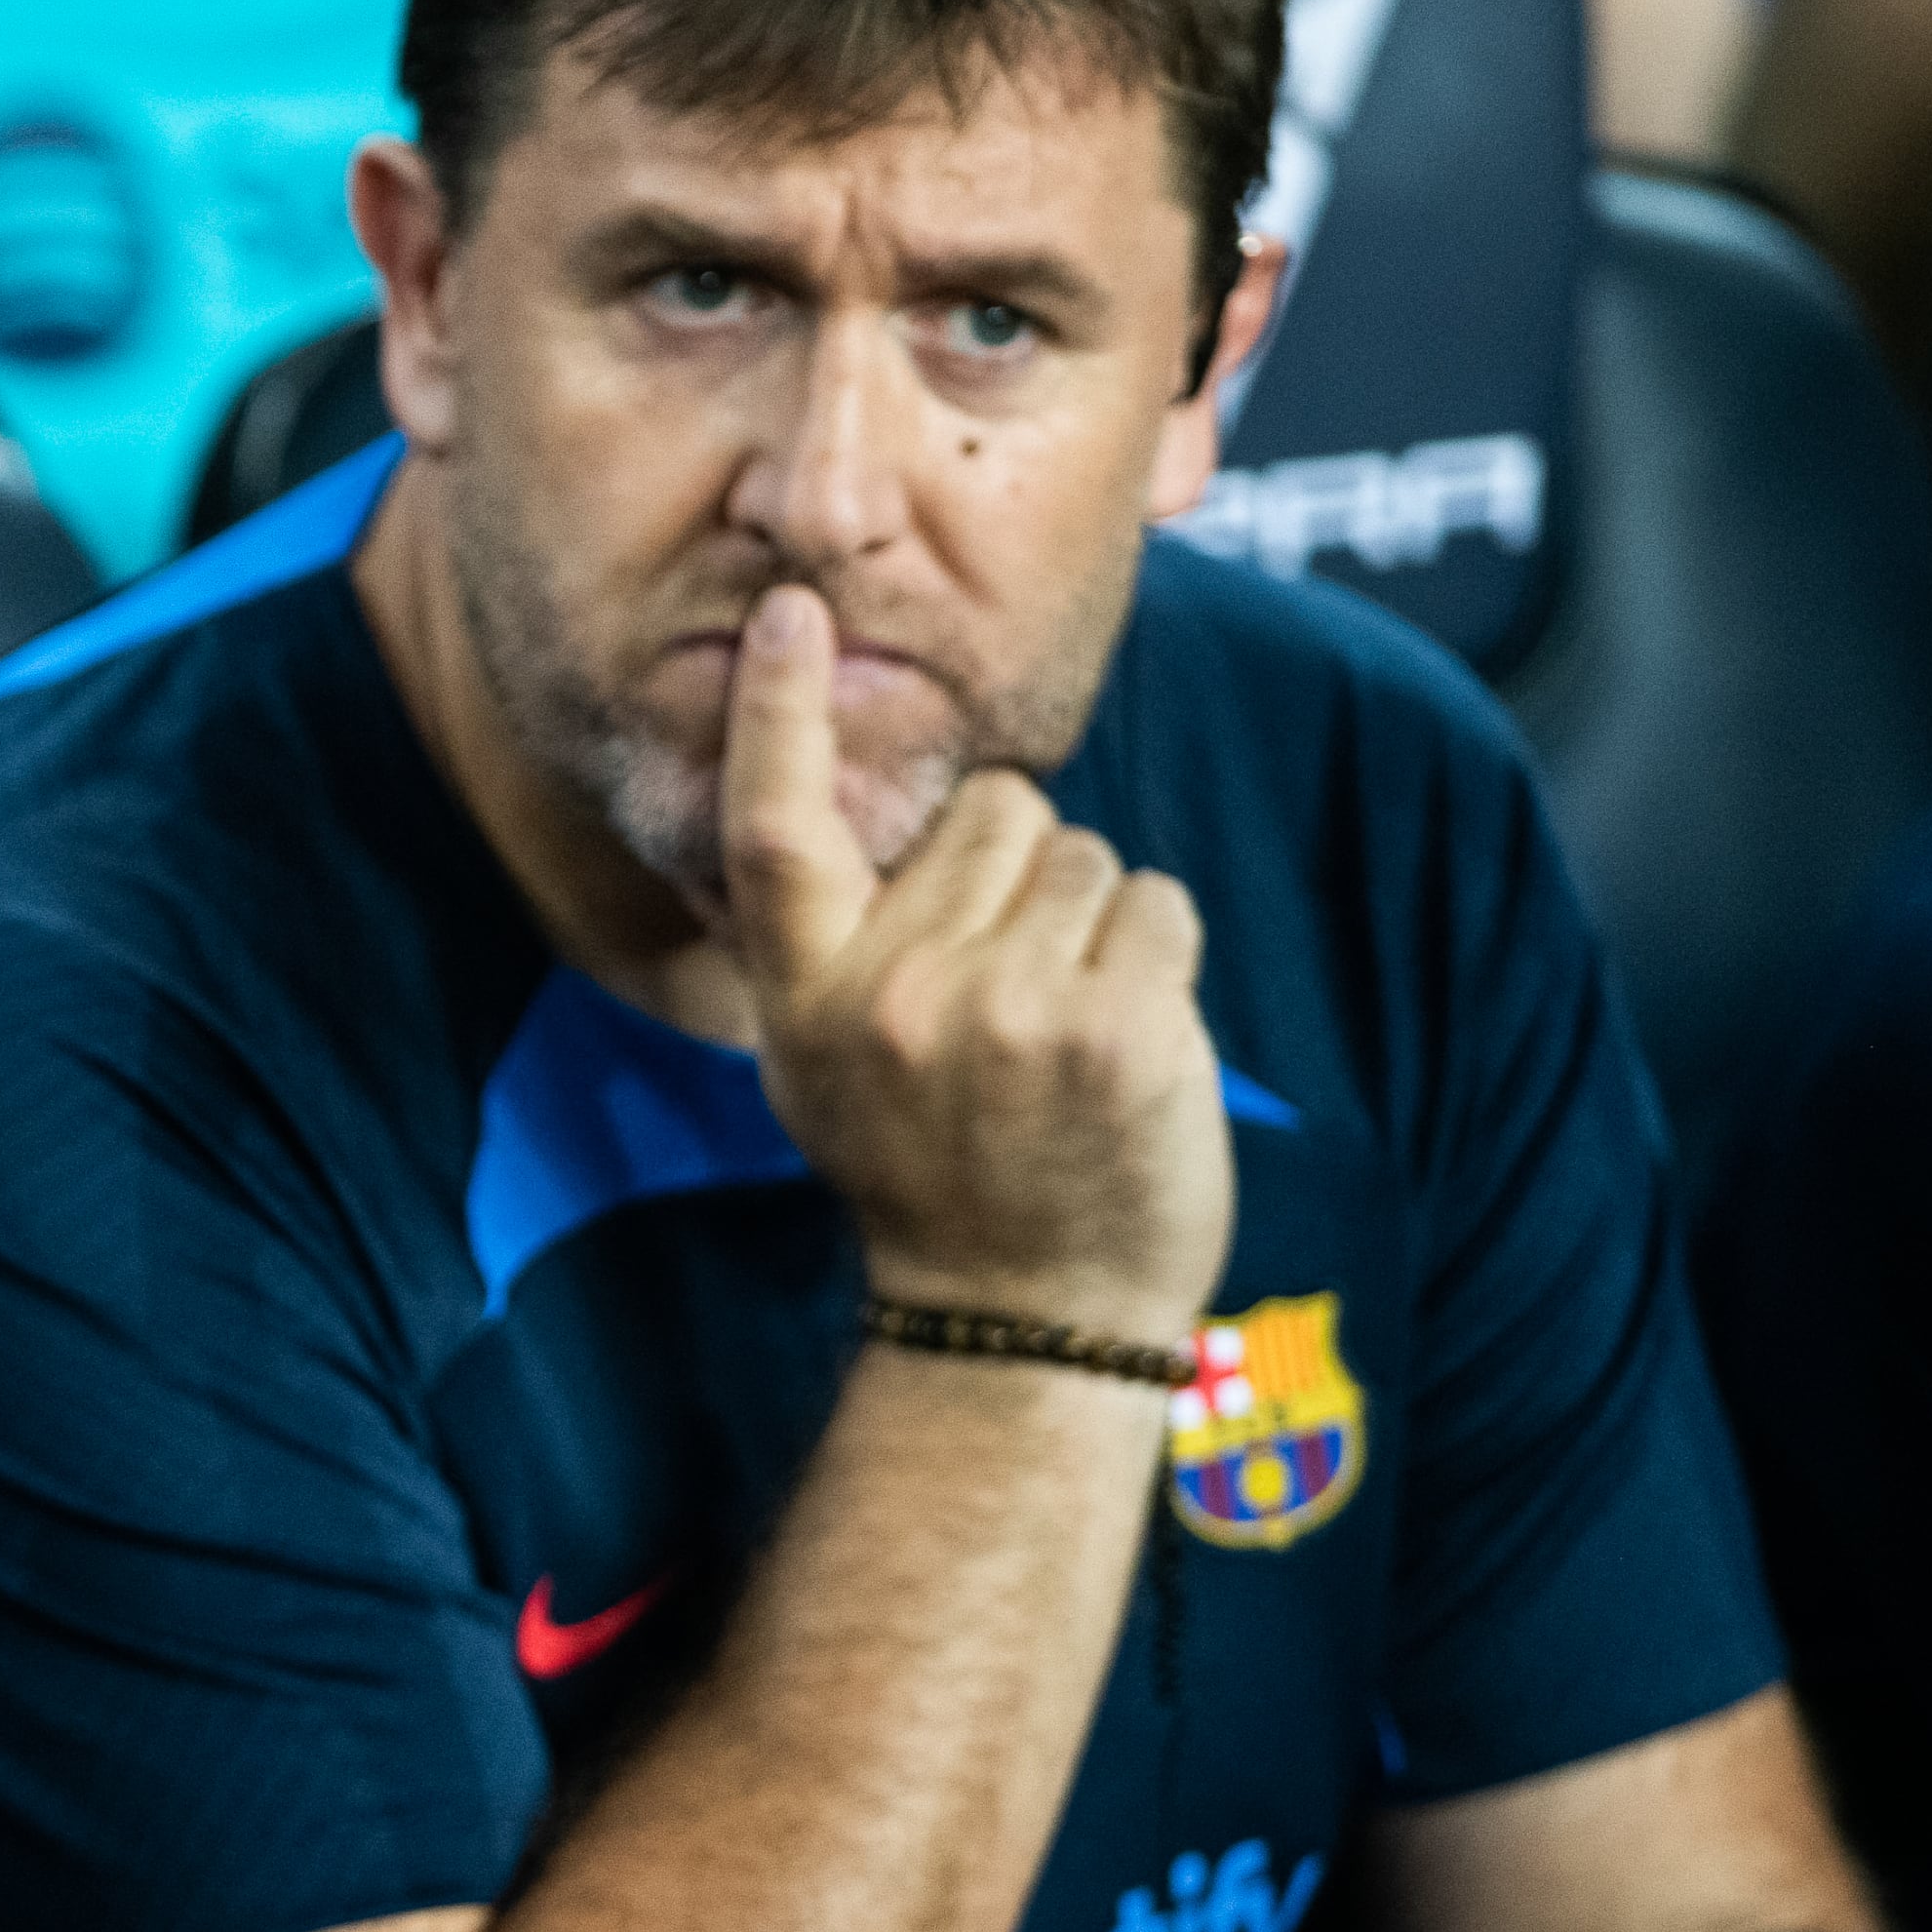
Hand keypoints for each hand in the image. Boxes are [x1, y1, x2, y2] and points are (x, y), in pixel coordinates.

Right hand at [717, 581, 1230, 1348]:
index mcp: (806, 1000)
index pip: (772, 829)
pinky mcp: (1118, 1031)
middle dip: (1019, 866)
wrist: (1022, 1319)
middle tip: (1009, 986)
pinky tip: (1126, 1039)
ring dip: (1094, 920)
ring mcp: (1008, 1013)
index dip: (780, 712)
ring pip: (1082, 854)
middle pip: (989, 811)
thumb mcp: (826, 1068)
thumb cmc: (933, 1173)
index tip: (793, 611)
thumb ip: (843, 943)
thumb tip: (872, 793)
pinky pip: (1156, 902)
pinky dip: (1158, 956)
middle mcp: (894, 996)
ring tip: (1065, 1028)